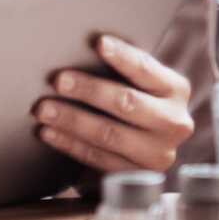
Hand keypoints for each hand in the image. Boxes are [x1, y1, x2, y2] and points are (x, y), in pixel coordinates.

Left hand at [32, 34, 192, 174]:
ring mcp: (158, 154)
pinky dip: (69, 143)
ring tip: (43, 109)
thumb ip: (119, 67)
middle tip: (58, 80)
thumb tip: (76, 47)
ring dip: (72, 120)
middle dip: (90, 90)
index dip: (123, 56)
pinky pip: (97, 158)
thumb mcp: (136, 82)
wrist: (140, 146)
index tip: (99, 42)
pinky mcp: (136, 176)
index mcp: (175, 90)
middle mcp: (174, 123)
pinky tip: (47, 132)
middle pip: (127, 103)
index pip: (146, 69)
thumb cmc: (129, 98)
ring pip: (109, 134)